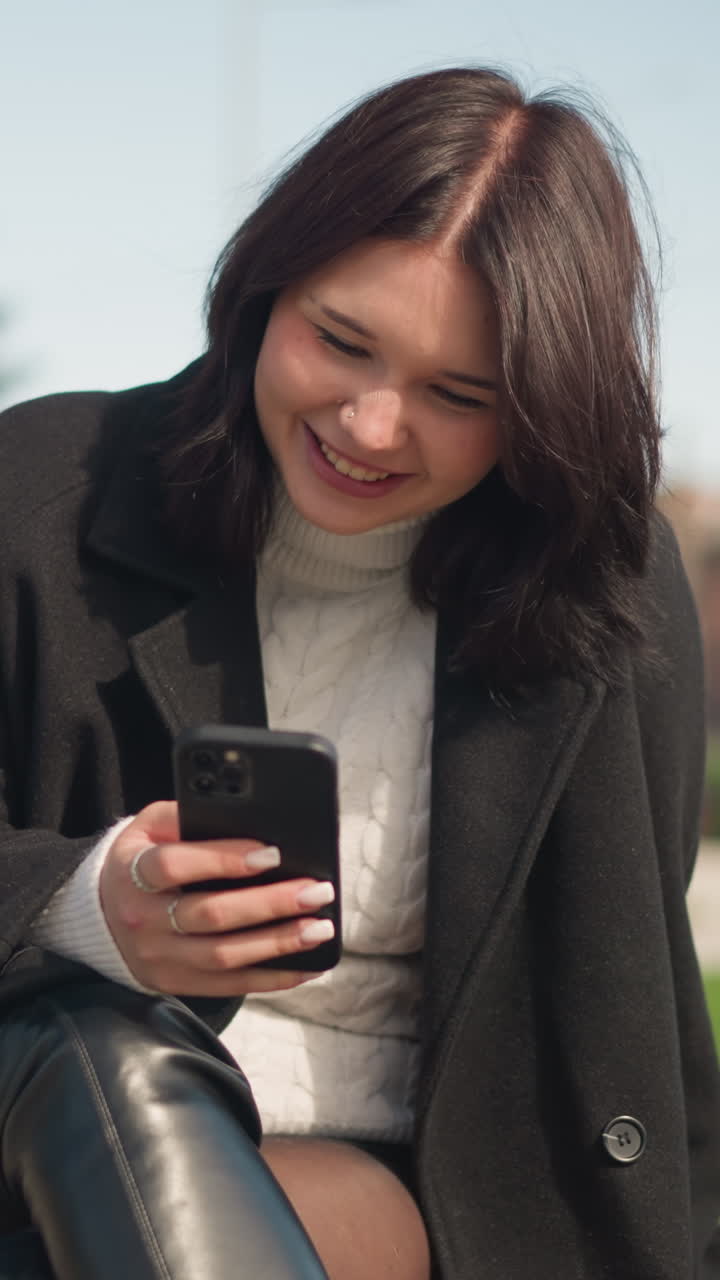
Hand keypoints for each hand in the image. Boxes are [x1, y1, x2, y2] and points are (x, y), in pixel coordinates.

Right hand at [99, 801, 335, 995]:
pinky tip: (305, 966)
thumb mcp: (148, 826)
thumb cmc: (138, 859)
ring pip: (224, 956)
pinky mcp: (174, 983)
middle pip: (210, 915)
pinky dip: (271, 979)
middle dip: (270, 904)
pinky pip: (228, 986)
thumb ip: (186, 815)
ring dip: (278, 944)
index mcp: (133, 872)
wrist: (98, 914)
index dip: (224, 859)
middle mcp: (143, 919)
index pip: (176, 865)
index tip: (271, 853)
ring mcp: (158, 957)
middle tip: (316, 891)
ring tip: (319, 928)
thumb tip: (243, 816)